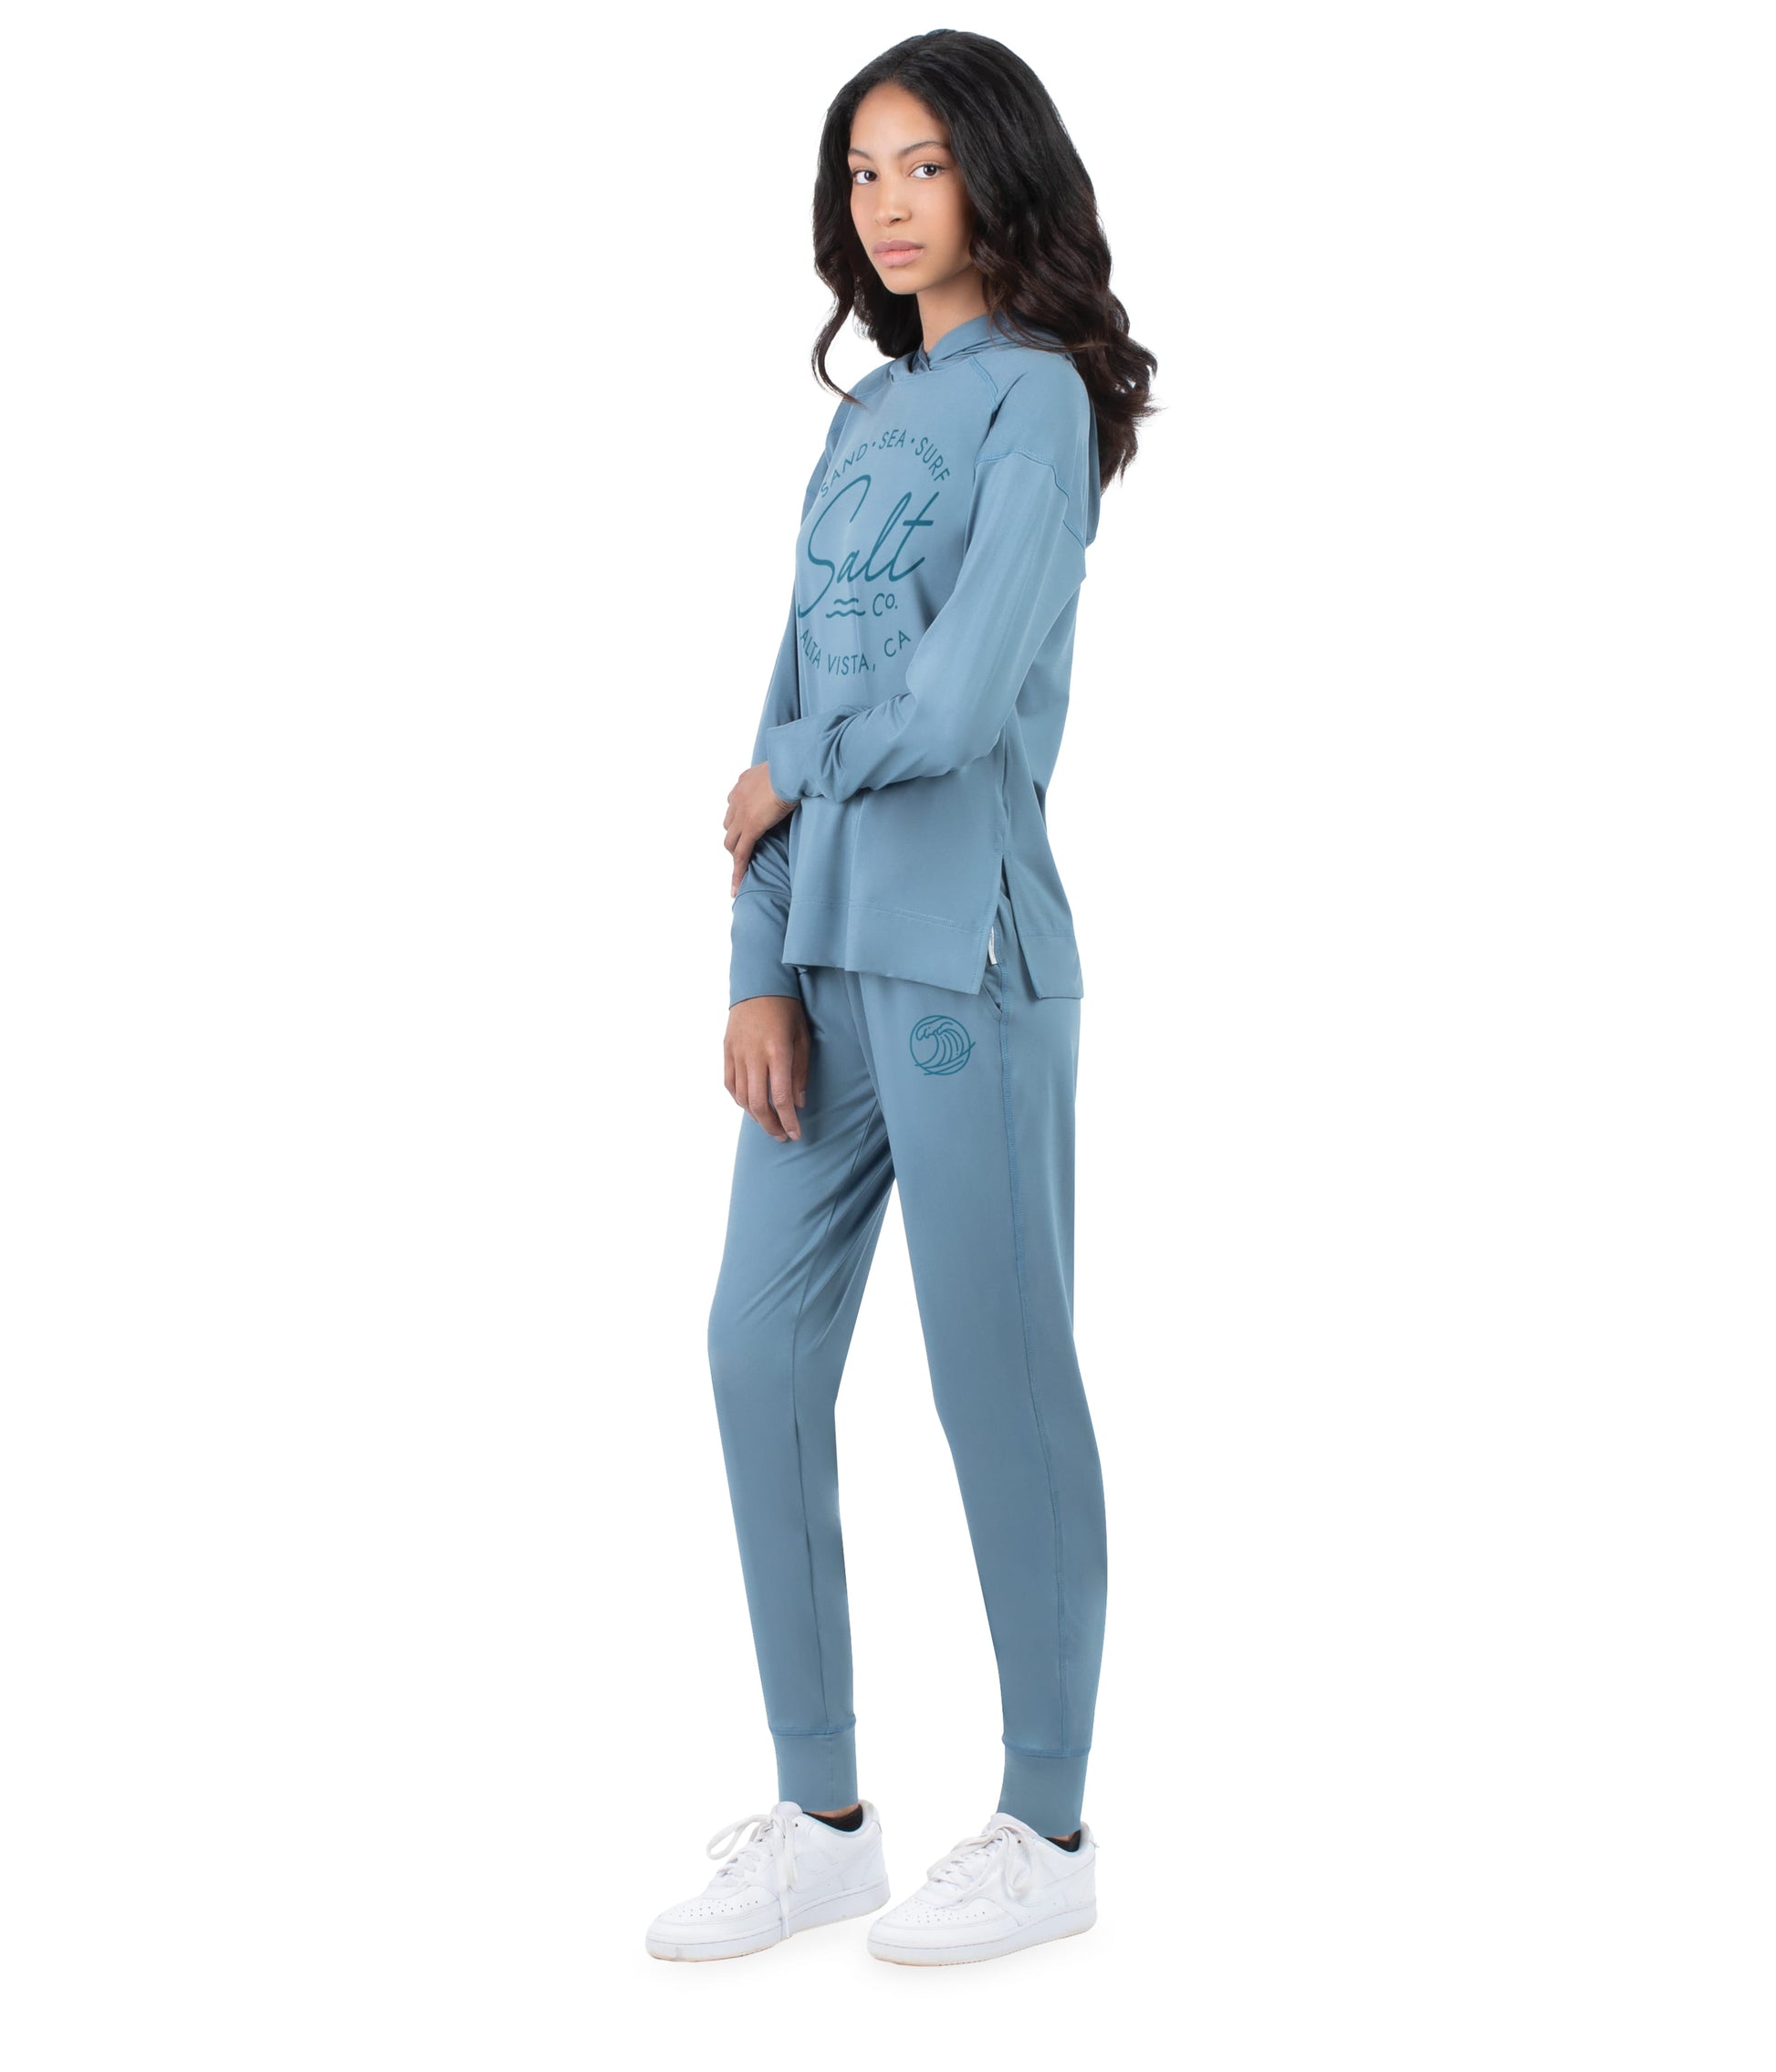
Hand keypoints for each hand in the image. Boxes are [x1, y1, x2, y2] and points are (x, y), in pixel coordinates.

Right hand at [724, 994, 809, 1140]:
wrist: (757, 984)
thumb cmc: (786, 1009)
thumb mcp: (802, 1036)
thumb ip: (800, 1071)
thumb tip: (799, 1102)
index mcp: (776, 1051)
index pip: (781, 1096)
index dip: (789, 1120)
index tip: (796, 1134)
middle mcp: (754, 1055)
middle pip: (759, 1103)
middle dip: (771, 1125)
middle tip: (782, 1136)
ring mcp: (736, 1054)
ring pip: (742, 1097)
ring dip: (756, 1116)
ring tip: (770, 1123)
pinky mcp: (726, 1051)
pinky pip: (730, 1084)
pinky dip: (740, 1100)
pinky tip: (751, 1106)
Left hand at [725, 761, 794, 894]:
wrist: (792, 768)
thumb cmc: (795, 766)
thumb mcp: (784, 770)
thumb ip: (781, 777)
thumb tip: (794, 778)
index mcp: (744, 783)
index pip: (736, 804)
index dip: (740, 818)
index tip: (746, 826)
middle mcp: (737, 798)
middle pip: (730, 824)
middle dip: (736, 837)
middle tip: (747, 848)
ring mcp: (742, 814)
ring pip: (731, 841)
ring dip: (736, 853)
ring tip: (742, 868)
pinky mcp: (750, 828)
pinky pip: (741, 854)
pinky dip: (738, 871)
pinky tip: (736, 886)